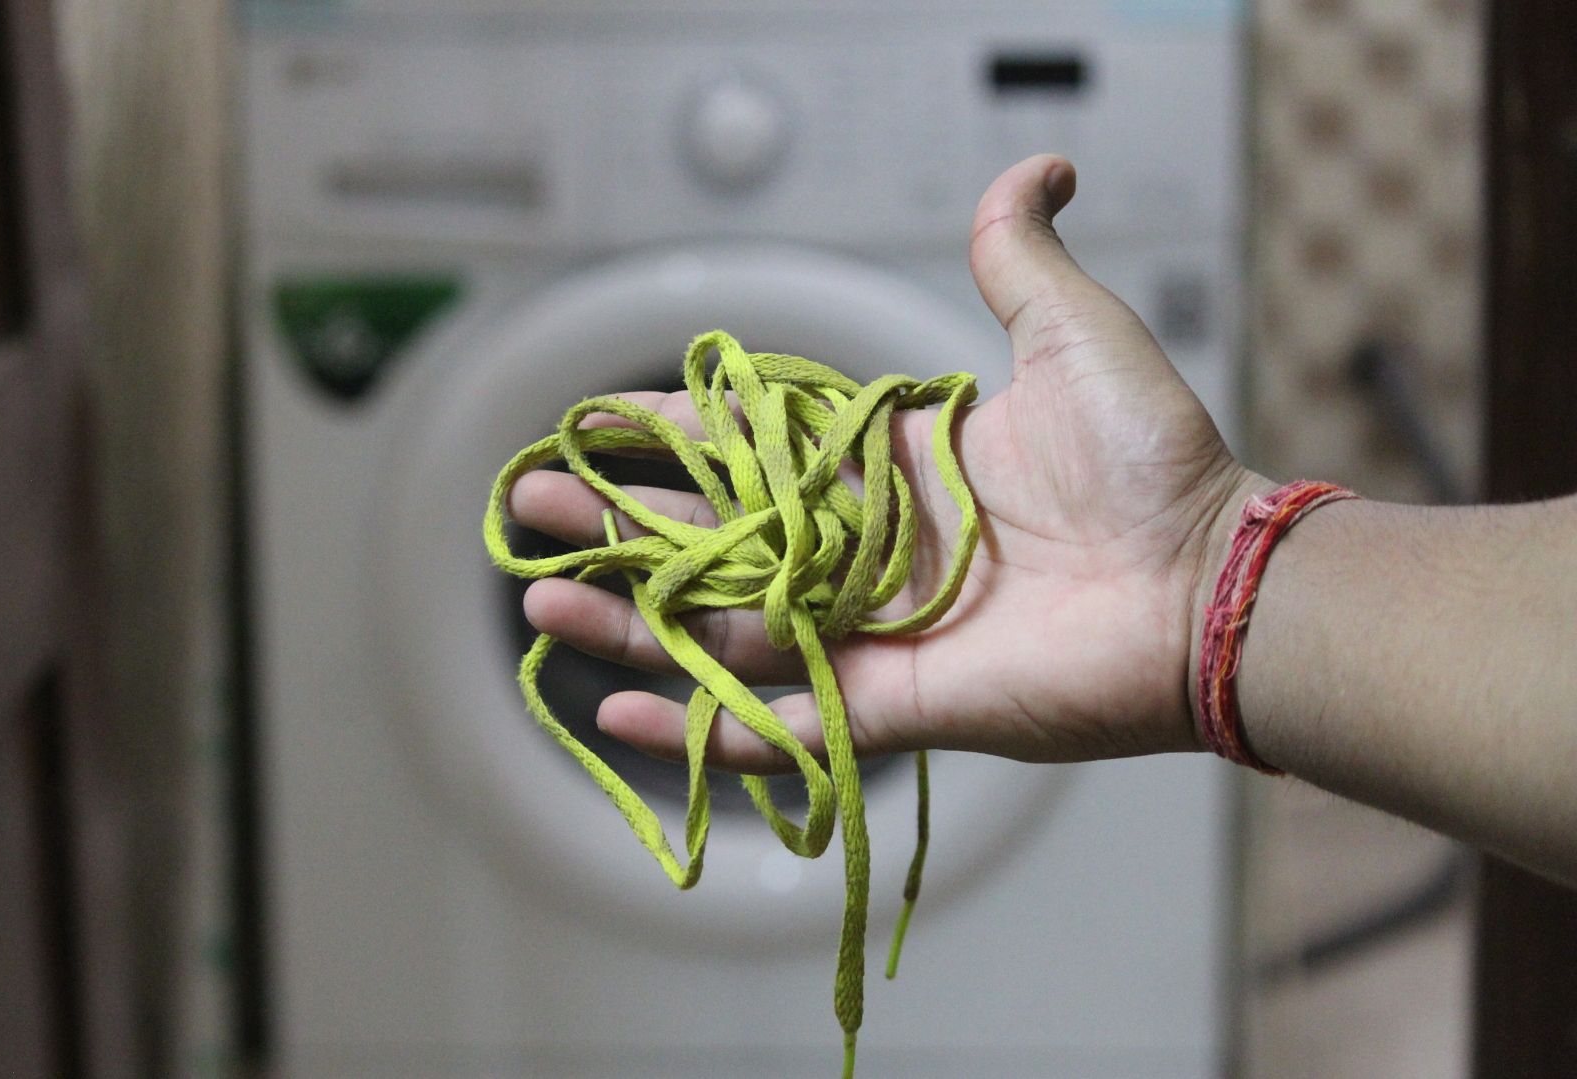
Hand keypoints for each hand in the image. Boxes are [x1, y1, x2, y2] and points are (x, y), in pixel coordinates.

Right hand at [507, 154, 1260, 769]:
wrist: (1204, 575)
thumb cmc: (1148, 457)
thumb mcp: (1070, 333)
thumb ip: (1021, 256)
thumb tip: (1038, 168)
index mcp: (881, 466)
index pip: (741, 449)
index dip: (660, 438)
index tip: (587, 426)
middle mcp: (860, 550)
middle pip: (705, 539)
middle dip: (612, 525)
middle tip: (529, 508)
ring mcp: (868, 631)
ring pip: (717, 629)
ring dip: (625, 619)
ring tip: (539, 599)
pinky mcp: (891, 702)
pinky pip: (778, 720)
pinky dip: (698, 725)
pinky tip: (617, 714)